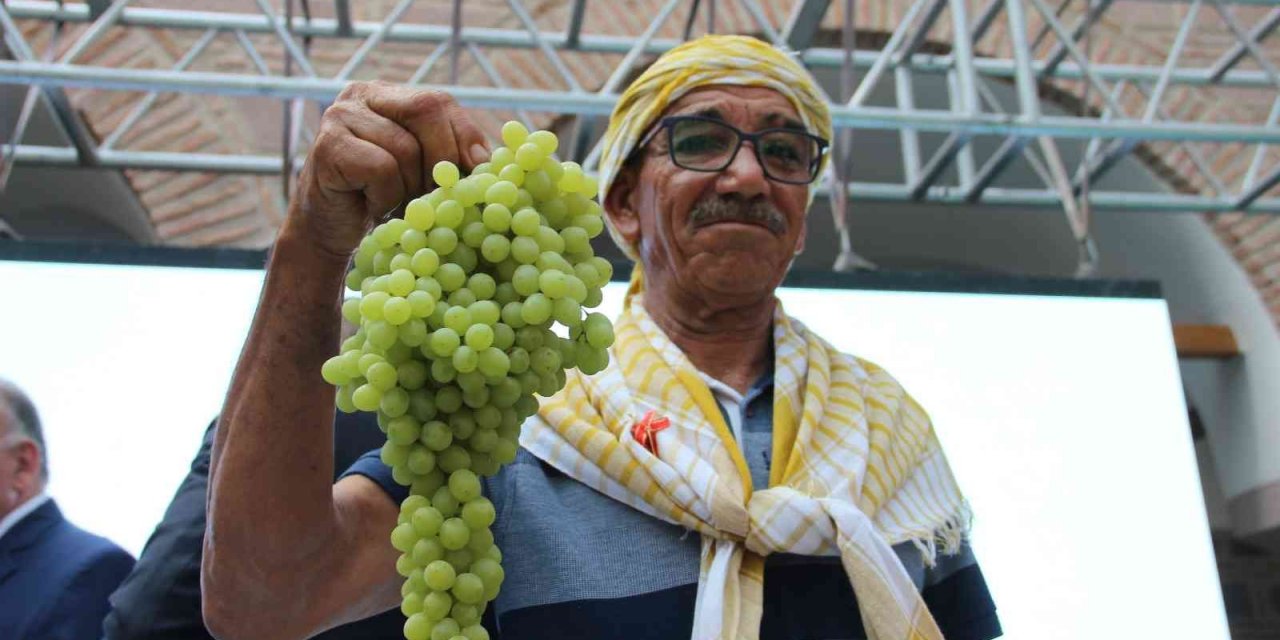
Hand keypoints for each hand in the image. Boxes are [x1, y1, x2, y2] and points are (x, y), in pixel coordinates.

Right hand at [284, 81, 489, 260]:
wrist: (328, 233)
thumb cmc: (382, 200)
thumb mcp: (423, 173)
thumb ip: (453, 157)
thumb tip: (489, 161)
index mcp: (390, 94)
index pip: (440, 101)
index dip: (464, 136)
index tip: (479, 172)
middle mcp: (362, 95)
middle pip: (426, 111)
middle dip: (443, 160)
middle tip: (438, 195)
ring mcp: (339, 116)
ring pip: (406, 147)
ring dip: (410, 188)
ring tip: (398, 205)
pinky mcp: (327, 145)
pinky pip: (381, 168)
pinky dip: (386, 196)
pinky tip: (373, 205)